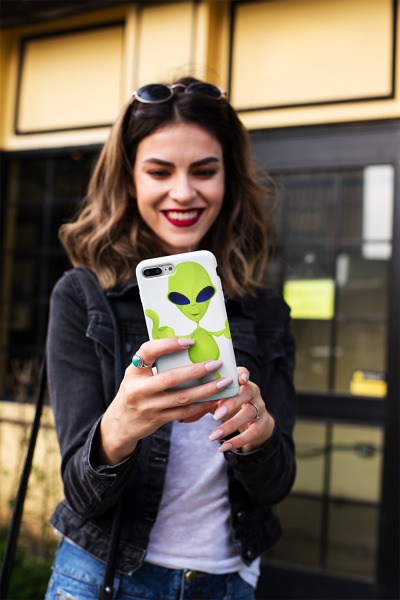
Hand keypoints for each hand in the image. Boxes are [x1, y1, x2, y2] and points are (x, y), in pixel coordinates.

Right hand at [98, 337, 231, 464]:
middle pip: (171, 378)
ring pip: (182, 397)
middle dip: (196, 371)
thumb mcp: (137, 374)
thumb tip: (188, 346)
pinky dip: (200, 405)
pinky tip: (214, 399)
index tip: (190, 341)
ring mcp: (148, 407)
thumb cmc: (135, 390)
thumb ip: (155, 363)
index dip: (169, 344)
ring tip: (223, 382)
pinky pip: (184, 413)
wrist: (120, 423)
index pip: (148, 352)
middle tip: (216, 363)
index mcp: (134, 370)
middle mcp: (138, 389)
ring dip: (205, 390)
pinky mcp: (157, 420)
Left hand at [208, 367, 274, 452]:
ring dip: (230, 425)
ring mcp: (260, 407)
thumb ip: (202, 405)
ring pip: (250, 413)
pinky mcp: (263, 423)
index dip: (243, 374)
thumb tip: (181, 418)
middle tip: (215, 416)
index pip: (243, 372)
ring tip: (213, 436)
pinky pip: (253, 432)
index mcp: (241, 382)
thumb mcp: (216, 402)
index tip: (239, 379)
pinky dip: (238, 441)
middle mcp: (253, 392)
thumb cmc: (228, 405)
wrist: (251, 421)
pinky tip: (223, 447)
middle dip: (232, 403)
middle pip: (247, 393)